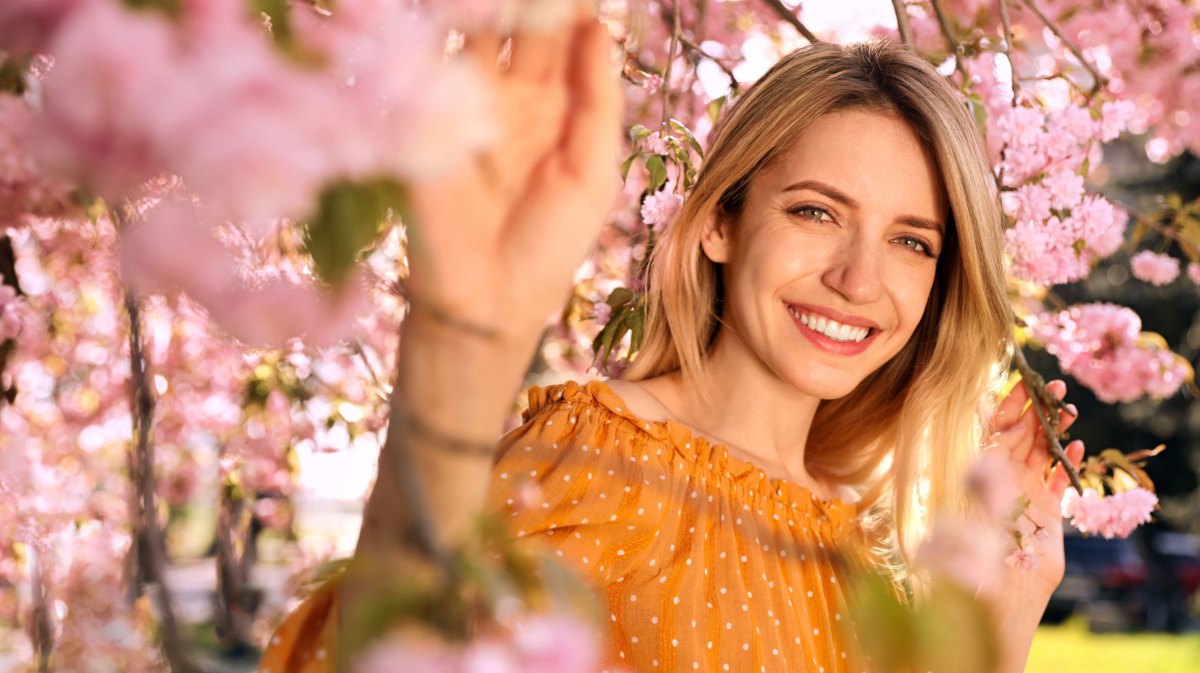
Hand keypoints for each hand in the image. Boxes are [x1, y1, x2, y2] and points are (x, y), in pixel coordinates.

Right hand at [405, 9, 622, 340]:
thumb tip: (599, 25)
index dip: (572, 4)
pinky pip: (423, 60)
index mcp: (555, 101)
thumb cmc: (548, 246)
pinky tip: (447, 13)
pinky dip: (432, 29)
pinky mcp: (420, 117)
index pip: (564, 31)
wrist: (486, 303)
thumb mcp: (592, 176)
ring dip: (479, 2)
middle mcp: (506, 90)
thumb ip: (597, 104)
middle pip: (516, 17)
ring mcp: (460, 99)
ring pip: (468, 27)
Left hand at [985, 378, 1084, 594]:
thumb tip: (987, 459)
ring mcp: (1024, 494)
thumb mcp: (976, 523)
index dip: (1008, 406)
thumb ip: (986, 494)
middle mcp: (1000, 480)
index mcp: (978, 474)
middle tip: (1058, 387)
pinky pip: (1058, 480)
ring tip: (1071, 410)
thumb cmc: (971, 566)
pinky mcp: (1045, 513)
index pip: (992, 430)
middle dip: (1037, 409)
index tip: (1025, 384)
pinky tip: (1079, 448)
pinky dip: (1068, 463)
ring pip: (1041, 452)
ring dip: (1055, 430)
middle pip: (1020, 435)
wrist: (996, 603)